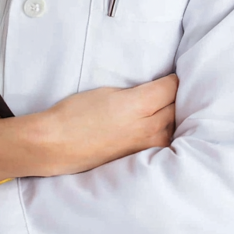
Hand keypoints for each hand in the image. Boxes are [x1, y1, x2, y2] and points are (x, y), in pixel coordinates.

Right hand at [33, 73, 177, 176]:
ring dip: (171, 117)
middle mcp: (149, 128)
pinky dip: (163, 133)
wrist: (57, 144)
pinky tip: (155, 127)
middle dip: (174, 97)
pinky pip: (162, 142)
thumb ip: (137, 93)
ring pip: (172, 127)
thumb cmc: (76, 113)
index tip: (170, 75)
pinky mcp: (140, 159)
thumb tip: (153, 94)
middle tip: (167, 90)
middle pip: (176, 107)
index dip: (172, 79)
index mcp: (140, 105)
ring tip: (163, 107)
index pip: (172, 87)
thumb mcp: (108, 92)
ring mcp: (146, 147)